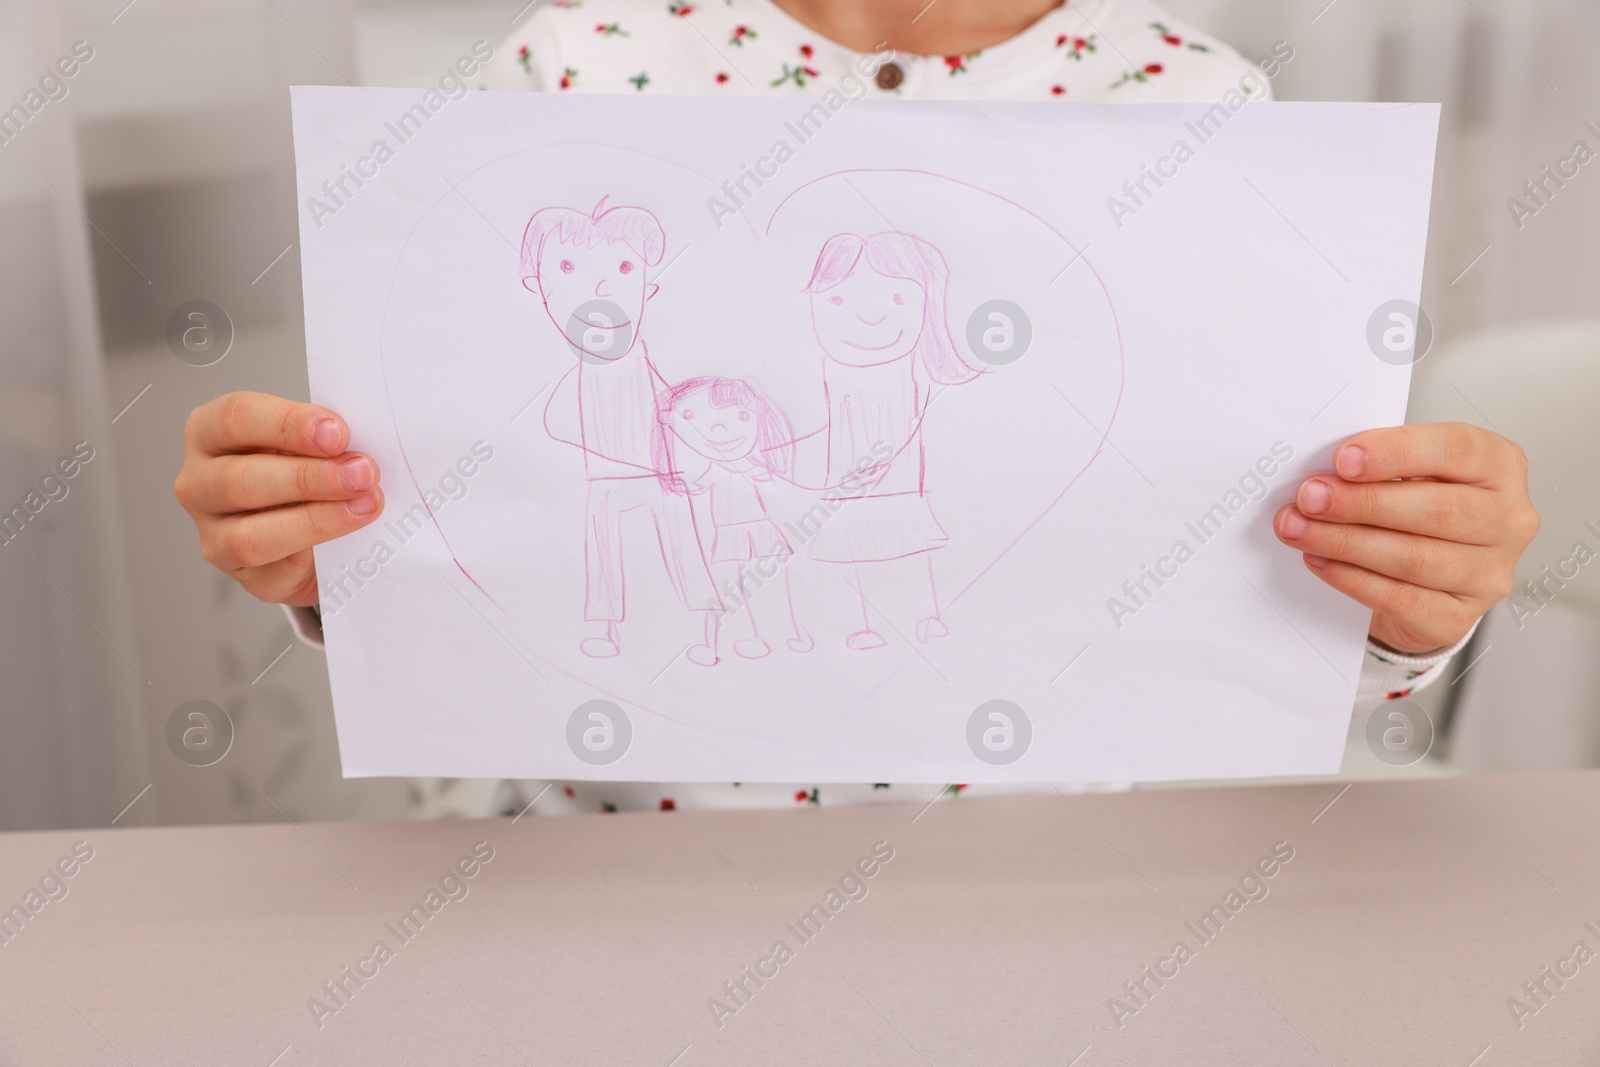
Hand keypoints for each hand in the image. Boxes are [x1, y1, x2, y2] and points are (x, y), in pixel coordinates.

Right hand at [174, 392, 383, 605]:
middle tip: (362, 474)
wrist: (312, 528)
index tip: (338, 433)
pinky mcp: (239, 573)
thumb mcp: (311, 441)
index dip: (289, 424)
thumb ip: (326, 440)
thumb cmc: (306, 468)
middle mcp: (199, 481)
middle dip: (309, 477)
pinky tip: (345, 539)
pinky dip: (312, 552)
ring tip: (363, 506)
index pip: (235, 418)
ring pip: (247, 535)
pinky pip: (270, 569)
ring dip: (315, 519)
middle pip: (239, 479)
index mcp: (211, 431)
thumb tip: (358, 451)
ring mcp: (212, 532)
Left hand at [1273, 423, 1538, 653]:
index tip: (1344, 459)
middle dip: (1362, 503)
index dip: (1397, 452)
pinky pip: (1401, 599)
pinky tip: (1321, 561)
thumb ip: (1379, 467)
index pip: (1456, 450)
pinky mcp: (1459, 617)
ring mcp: (1490, 573)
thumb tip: (1324, 475)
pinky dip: (1352, 578)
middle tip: (1310, 498)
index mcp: (1499, 467)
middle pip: (1437, 510)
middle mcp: (1508, 520)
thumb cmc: (1418, 511)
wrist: (1426, 580)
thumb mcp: (1409, 473)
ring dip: (1346, 542)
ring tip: (1301, 529)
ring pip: (1415, 558)